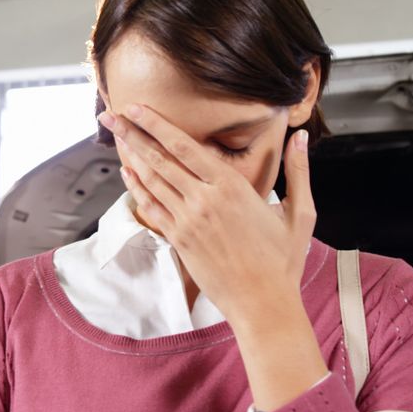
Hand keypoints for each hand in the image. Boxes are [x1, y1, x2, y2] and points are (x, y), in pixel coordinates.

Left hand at [97, 104, 315, 324]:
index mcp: (232, 186)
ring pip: (152, 181)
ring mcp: (188, 221)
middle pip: (160, 158)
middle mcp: (204, 200)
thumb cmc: (283, 260)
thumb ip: (299, 170)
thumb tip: (302, 136)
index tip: (137, 107)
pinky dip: (137, 188)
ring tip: (116, 135)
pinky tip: (127, 173)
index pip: (185, 146)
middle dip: (133, 133)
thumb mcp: (300, 212)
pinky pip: (152, 208)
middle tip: (110, 115)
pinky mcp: (179, 240)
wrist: (263, 303)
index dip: (157, 124)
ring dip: (132, 156)